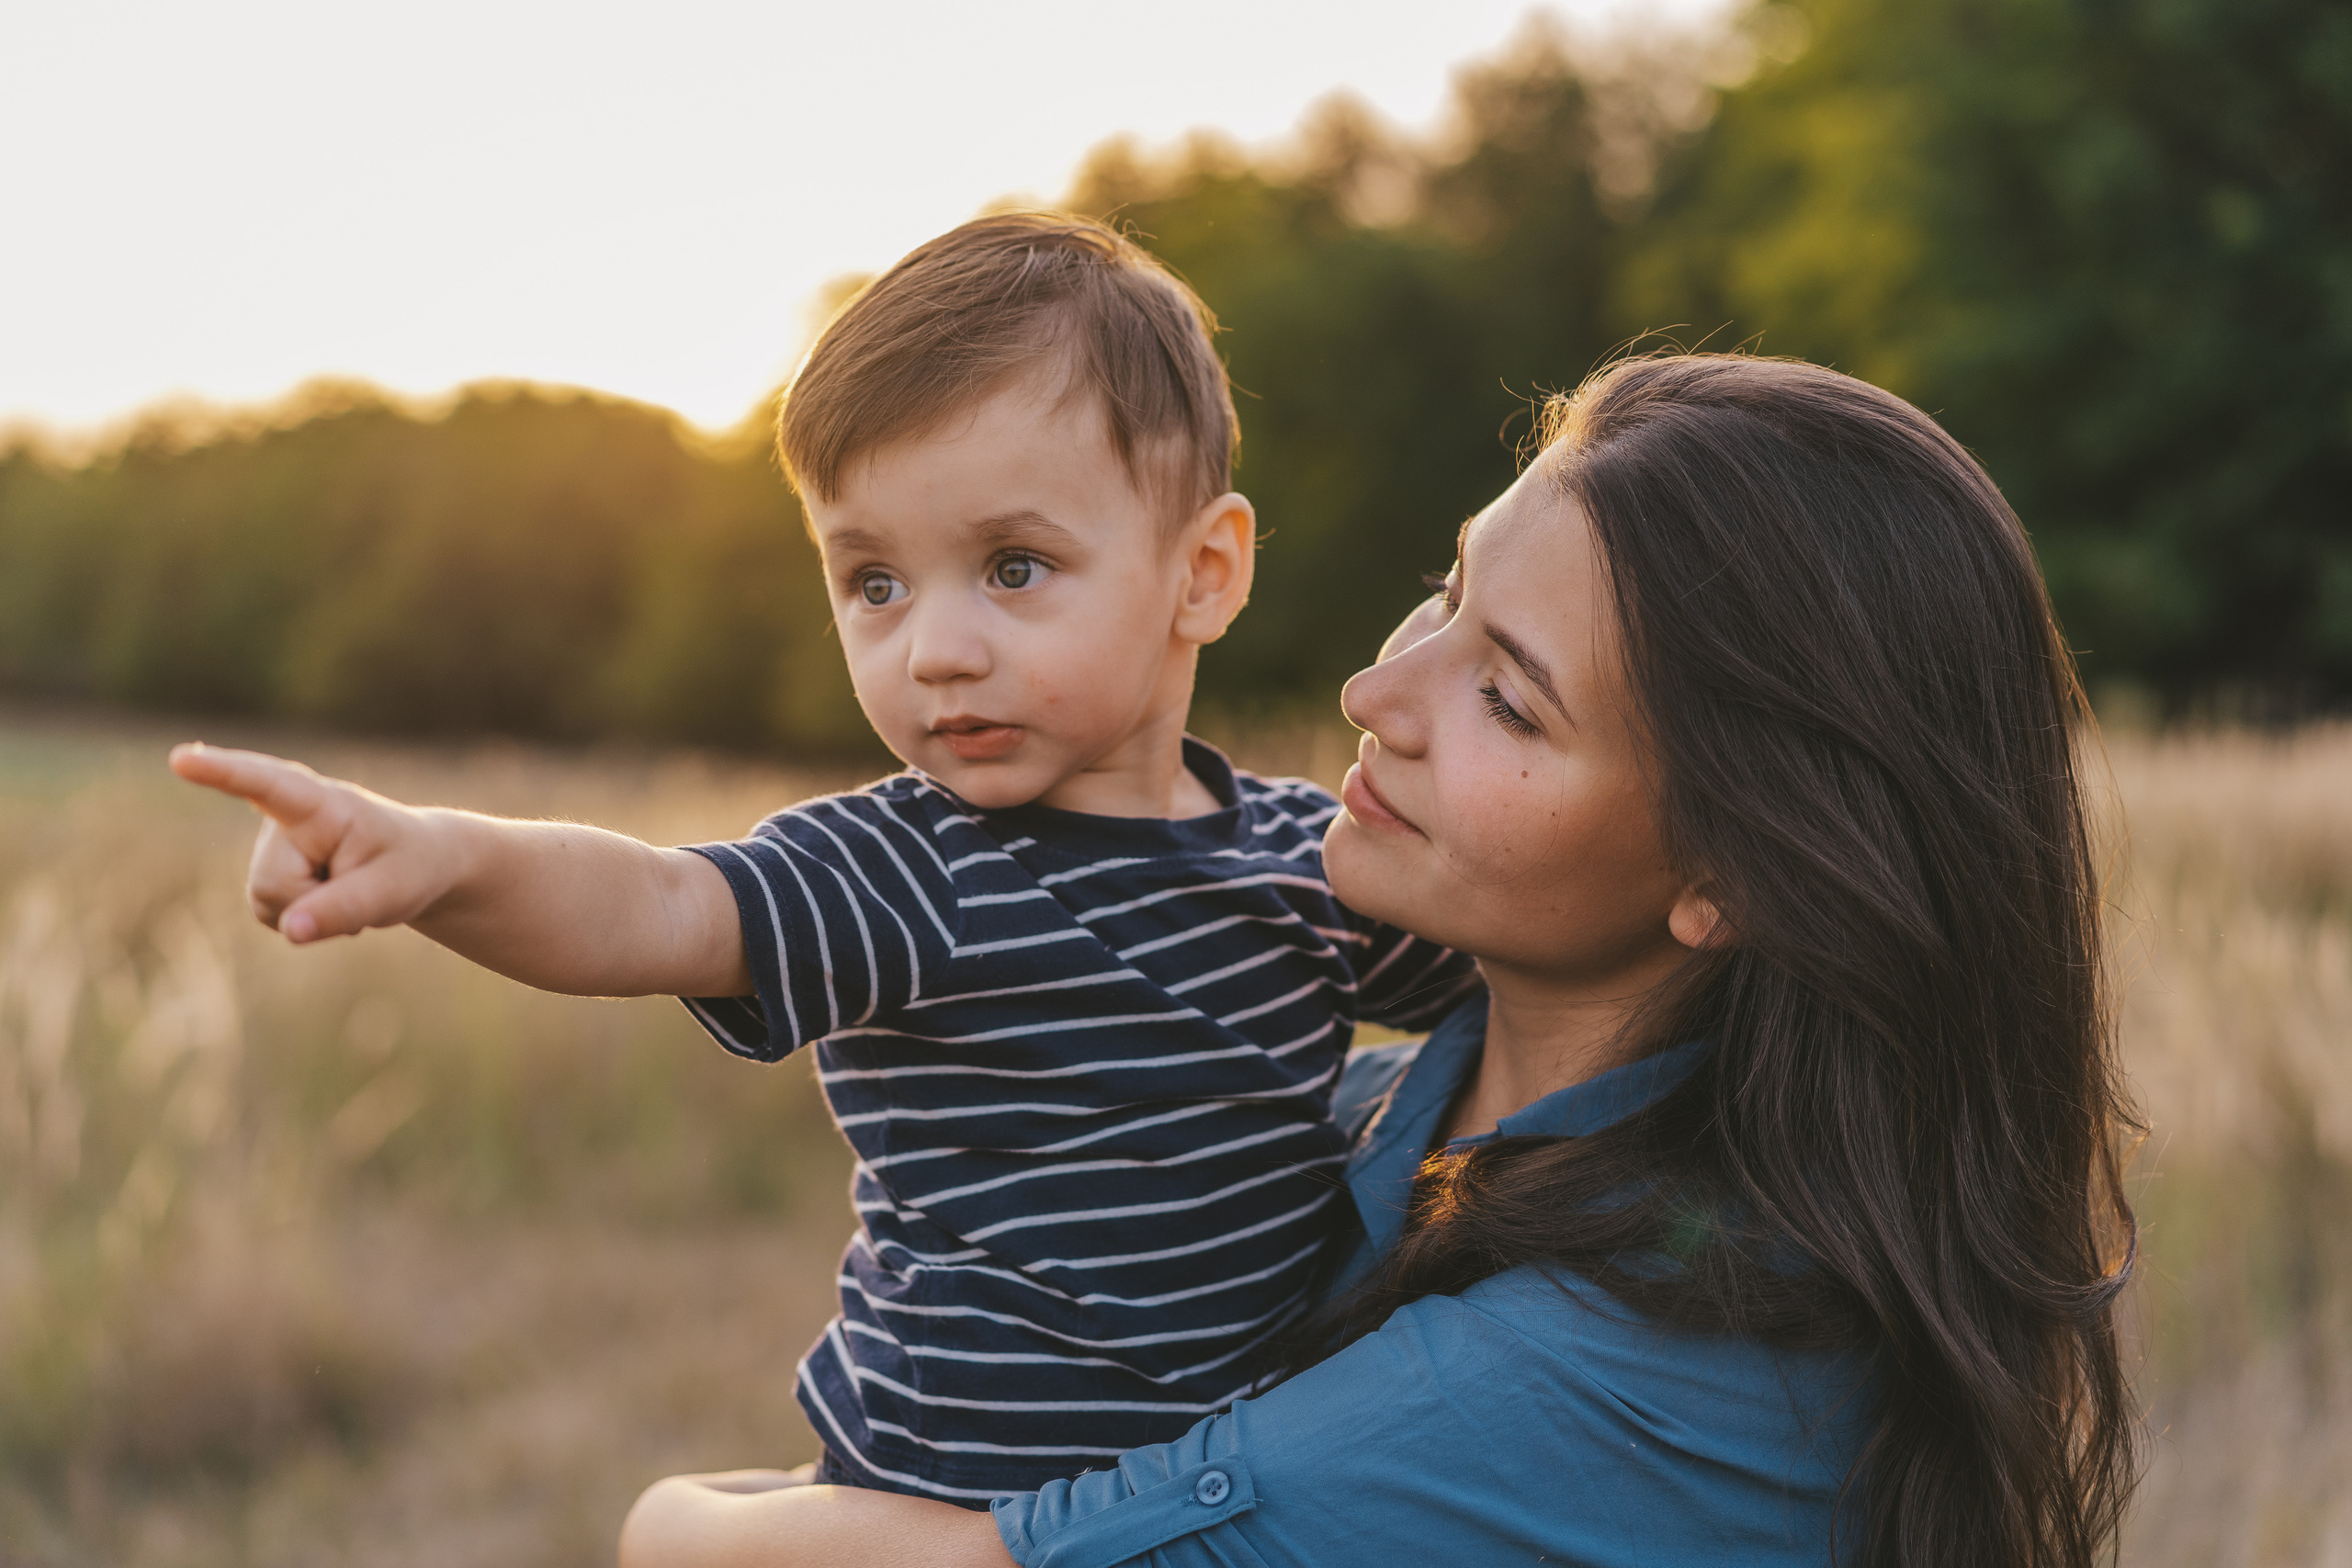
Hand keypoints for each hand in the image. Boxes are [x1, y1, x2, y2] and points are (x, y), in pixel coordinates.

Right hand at [169, 743, 463, 944]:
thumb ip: (343, 908)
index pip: (267, 784)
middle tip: (361, 885)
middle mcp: (285, 816)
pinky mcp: (267, 870)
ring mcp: (271, 844)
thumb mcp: (392, 891)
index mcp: (322, 802)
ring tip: (349, 888)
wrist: (414, 867)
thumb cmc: (408, 867)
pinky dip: (303, 920)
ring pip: (269, 903)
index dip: (221, 772)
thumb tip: (291, 930)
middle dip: (316, 903)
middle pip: (274, 883)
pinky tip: (330, 899)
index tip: (182, 759)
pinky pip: (271, 914)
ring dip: (312, 911)